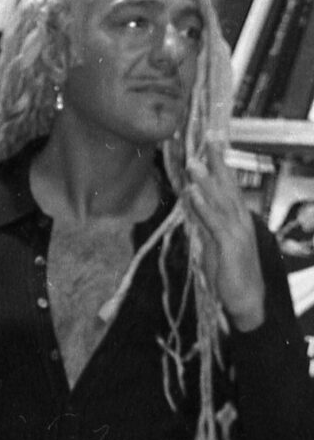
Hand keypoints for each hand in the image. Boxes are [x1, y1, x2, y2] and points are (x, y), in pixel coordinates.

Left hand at [184, 141, 265, 329]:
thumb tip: (194, 202)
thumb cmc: (231, 274)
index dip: (220, 165)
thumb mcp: (216, 243)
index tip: (212, 143)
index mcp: (238, 219)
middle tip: (208, 139)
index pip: (229, 187)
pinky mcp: (231, 246)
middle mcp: (241, 221)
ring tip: (193, 163)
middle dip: (217, 163)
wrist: (246, 300)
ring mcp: (237, 232)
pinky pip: (215, 223)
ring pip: (220, 201)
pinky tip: (193, 194)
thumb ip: (206, 222)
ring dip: (206, 181)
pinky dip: (203, 207)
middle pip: (228, 187)